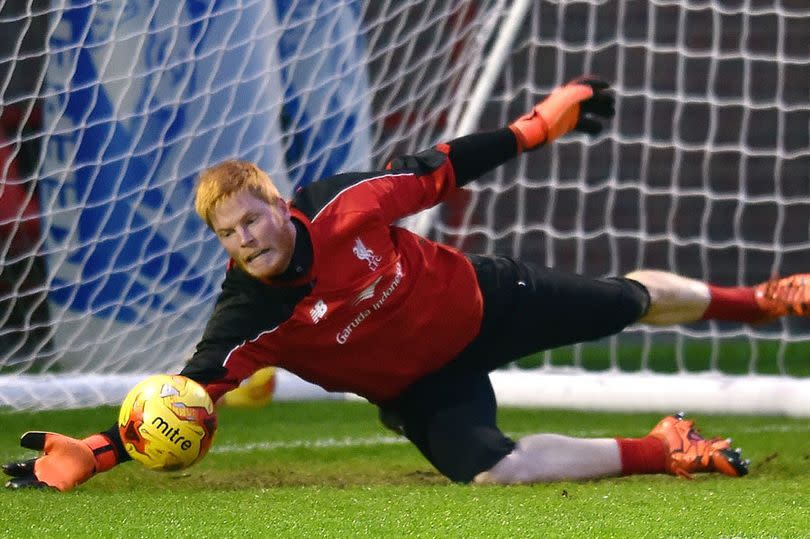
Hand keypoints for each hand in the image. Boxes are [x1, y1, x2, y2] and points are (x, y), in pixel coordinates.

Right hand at [3, 431, 117, 490]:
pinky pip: (52, 491)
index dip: (14, 468)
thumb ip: (38, 440)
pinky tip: (40, 490)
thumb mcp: (52, 441)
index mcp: (39, 465)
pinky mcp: (64, 486)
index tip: (5, 468)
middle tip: (9, 485)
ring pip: (37, 488)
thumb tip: (22, 439)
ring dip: (29, 489)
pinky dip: (45, 491)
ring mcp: (53, 481)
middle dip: (18, 483)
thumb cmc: (70, 447)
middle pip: (27, 481)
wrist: (89, 453)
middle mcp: (44, 475)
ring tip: (21, 489)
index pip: (23, 468)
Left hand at [509, 76, 614, 151]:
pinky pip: (583, 124)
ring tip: (611, 115)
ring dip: (600, 112)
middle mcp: (569, 102)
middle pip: (590, 98)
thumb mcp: (563, 102)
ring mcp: (569, 113)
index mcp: (568, 93)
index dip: (597, 83)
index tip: (608, 86)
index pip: (585, 84)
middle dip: (602, 100)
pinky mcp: (568, 125)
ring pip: (589, 111)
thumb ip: (576, 94)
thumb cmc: (548, 115)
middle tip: (613, 104)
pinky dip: (592, 127)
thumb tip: (592, 91)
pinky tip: (599, 130)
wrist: (535, 130)